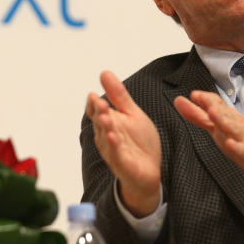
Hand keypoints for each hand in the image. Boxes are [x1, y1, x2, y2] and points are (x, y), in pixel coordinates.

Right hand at [85, 71, 161, 216]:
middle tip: (100, 102)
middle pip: (101, 123)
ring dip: (105, 129)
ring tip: (105, 118)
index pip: (96, 111)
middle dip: (100, 113)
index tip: (93, 95)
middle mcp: (107, 136)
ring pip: (106, 139)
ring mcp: (114, 151)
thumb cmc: (139, 142)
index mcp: (109, 123)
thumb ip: (119, 95)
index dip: (94, 105)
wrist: (149, 171)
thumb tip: (104, 73)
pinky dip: (115, 148)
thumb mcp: (132, 114)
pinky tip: (114, 138)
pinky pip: (117, 156)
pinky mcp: (124, 165)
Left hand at [174, 90, 243, 188]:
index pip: (216, 105)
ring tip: (212, 112)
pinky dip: (238, 148)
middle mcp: (236, 127)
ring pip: (234, 129)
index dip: (203, 100)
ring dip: (223, 120)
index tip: (187, 96)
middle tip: (198, 96)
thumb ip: (200, 115)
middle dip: (211, 105)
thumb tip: (183, 101)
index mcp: (228, 120)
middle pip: (224, 114)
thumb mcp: (220, 127)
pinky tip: (231, 144)